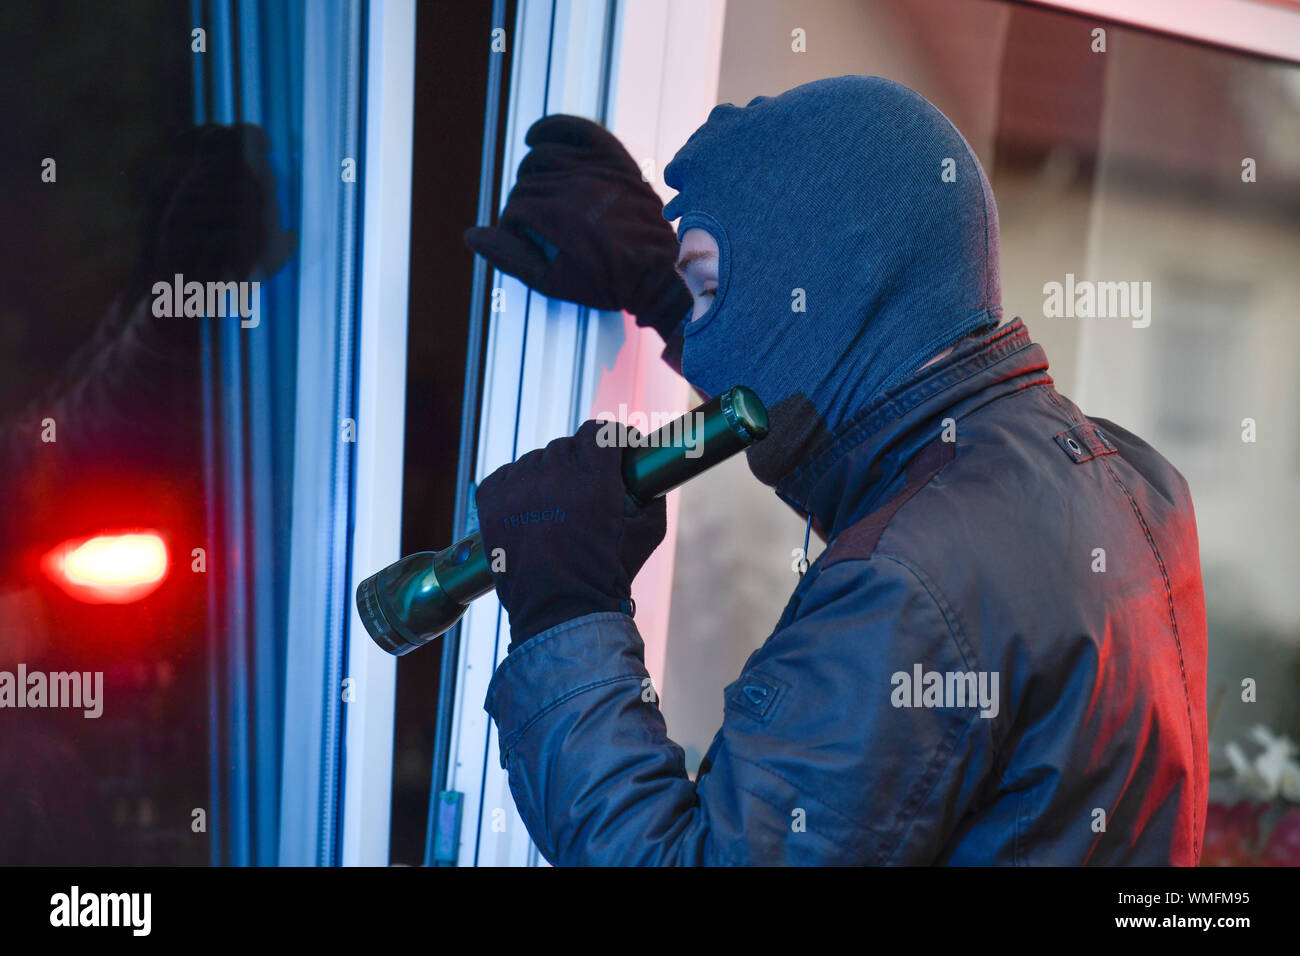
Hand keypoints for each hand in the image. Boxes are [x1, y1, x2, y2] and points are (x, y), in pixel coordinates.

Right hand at [464, 114, 691, 342]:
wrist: (659, 272)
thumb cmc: (607, 282)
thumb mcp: (553, 281)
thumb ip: (510, 257)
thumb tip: (470, 235)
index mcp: (557, 216)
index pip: (515, 210)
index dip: (514, 231)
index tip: (525, 245)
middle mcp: (574, 185)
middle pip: (526, 185)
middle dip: (525, 207)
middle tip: (539, 228)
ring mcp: (596, 168)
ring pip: (542, 158)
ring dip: (533, 176)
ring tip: (540, 197)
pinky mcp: (614, 159)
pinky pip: (575, 129)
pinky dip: (551, 128)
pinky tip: (533, 138)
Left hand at [474, 420, 666, 648]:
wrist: (561, 613)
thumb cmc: (608, 575)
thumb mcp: (650, 532)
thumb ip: (652, 492)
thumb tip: (647, 469)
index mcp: (594, 481)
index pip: (599, 432)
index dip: (610, 439)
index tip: (616, 450)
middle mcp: (553, 478)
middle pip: (566, 446)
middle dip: (580, 462)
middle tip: (586, 487)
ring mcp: (518, 489)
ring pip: (534, 460)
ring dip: (547, 475)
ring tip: (555, 505)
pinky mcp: (491, 502)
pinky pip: (505, 475)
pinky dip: (516, 486)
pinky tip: (529, 508)